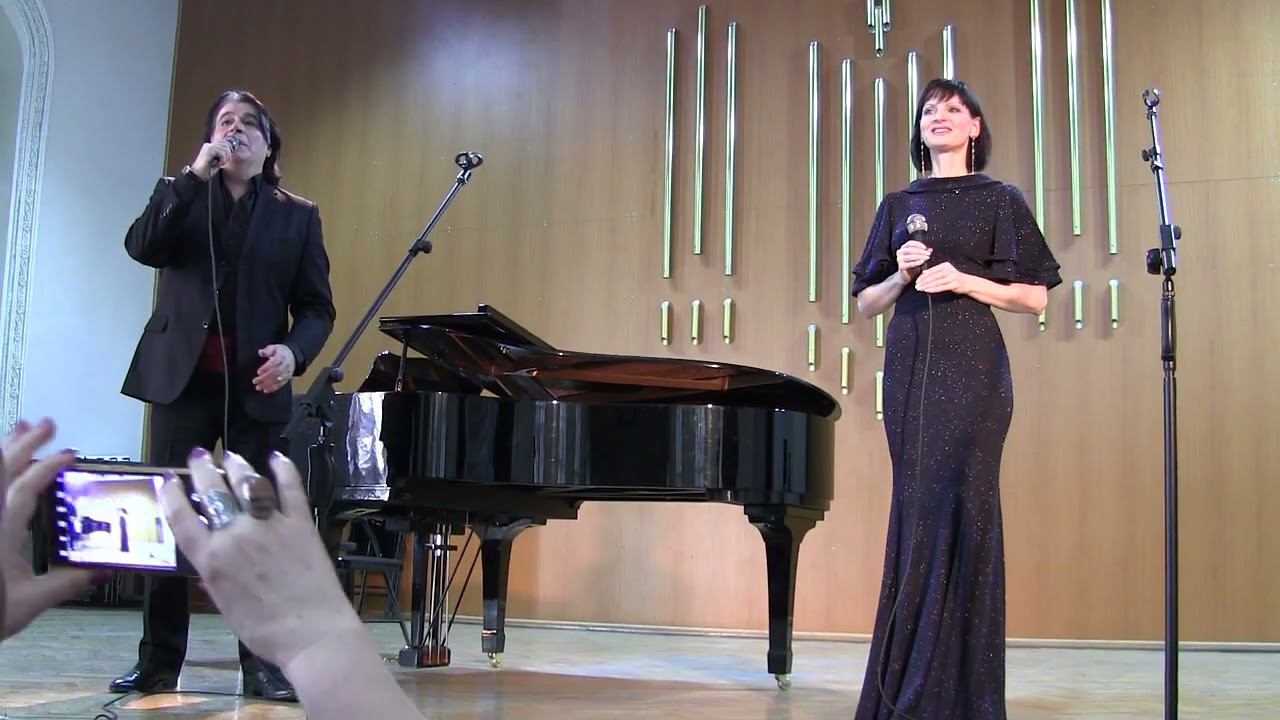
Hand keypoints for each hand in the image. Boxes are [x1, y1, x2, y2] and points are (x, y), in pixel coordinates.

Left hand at [1, 418, 95, 639]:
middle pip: (3, 468)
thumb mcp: (31, 602)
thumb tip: (102, 571)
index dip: (48, 466)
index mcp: (3, 530)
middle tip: (46, 423)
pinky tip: (1, 467)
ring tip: (18, 427)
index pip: (26, 486)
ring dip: (4, 449)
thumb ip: (67, 583)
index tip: (70, 454)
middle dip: (25, 442)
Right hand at [159, 449, 360, 668]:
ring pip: (248, 484)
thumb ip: (216, 577)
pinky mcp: (300, 523)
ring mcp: (270, 525)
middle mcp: (236, 535)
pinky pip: (290, 489)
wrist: (311, 633)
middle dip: (202, 470)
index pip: (182, 518)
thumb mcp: (225, 605)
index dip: (171, 495)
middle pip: (213, 492)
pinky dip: (283, 470)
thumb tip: (211, 562)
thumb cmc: (264, 630)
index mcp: (211, 560)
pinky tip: (276, 458)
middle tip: (199, 456)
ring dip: (237, 467)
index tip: (166, 479)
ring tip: (232, 457)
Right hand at [190, 137, 240, 179]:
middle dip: (228, 154)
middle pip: (225, 144)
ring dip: (225, 158)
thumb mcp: (218, 161)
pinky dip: (222, 159)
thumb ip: (223, 155)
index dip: (229, 150)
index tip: (228, 158)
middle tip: (224, 162)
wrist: (198, 175)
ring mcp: (208, 147)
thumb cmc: (208, 170)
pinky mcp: (208, 150)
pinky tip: (218, 164)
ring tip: (220, 164)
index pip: (224, 143)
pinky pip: (221, 152)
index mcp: (210, 146)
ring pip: (224, 148)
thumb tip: (231, 150)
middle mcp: (209, 145)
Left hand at [254, 344, 295, 393]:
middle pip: (275, 373)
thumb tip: (261, 352)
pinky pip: (280, 384)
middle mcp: (285, 366)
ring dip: (267, 384)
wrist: (293, 357)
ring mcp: (287, 373)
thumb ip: (268, 350)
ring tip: (258, 387)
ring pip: (277, 380)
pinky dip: (273, 388)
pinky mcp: (287, 378)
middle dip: (264, 378)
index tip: (258, 372)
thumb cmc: (281, 352)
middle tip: (255, 381)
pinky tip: (265, 390)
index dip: (266, 368)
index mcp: (282, 357)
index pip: (274, 362)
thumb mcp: (275, 347)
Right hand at [896, 240, 932, 282]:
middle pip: (910, 249)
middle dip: (921, 251)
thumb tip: (930, 250)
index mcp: (903, 248)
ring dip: (920, 257)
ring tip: (927, 258)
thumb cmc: (912, 264)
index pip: (910, 243)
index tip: (925, 247)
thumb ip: (923, 252)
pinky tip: (922, 261)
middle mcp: (900, 252)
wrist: (906, 275)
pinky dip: (917, 262)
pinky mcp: (901, 266)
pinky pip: (910, 263)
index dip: (918, 244)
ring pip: (911, 256)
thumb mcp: (918, 256)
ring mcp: (899, 259)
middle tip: (928, 254)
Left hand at [914, 261, 972, 294]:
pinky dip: (933, 289)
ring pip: (936, 281)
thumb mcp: (945, 271)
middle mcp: (949, 270)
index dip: (923, 276)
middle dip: (923, 281)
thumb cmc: (954, 277)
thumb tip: (924, 272)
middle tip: (916, 286)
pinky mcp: (954, 284)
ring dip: (927, 286)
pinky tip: (927, 290)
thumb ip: (935, 271)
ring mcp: (952, 277)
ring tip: (920, 289)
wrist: (968, 283)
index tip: (917, 281)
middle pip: (933, 276)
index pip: (932, 270)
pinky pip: (941, 287)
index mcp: (945, 265)